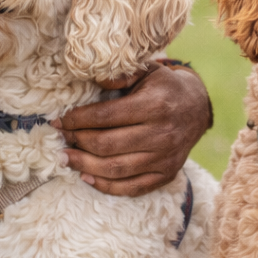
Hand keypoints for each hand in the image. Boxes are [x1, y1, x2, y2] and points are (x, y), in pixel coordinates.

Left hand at [53, 62, 210, 196]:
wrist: (197, 107)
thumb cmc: (164, 87)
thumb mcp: (146, 70)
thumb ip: (119, 75)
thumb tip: (92, 81)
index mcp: (154, 105)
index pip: (106, 116)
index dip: (78, 120)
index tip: (60, 120)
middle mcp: (161, 134)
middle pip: (107, 145)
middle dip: (78, 142)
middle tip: (61, 139)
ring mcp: (165, 158)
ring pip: (116, 169)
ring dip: (85, 166)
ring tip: (67, 158)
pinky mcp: (167, 174)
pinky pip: (132, 188)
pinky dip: (106, 186)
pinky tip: (87, 177)